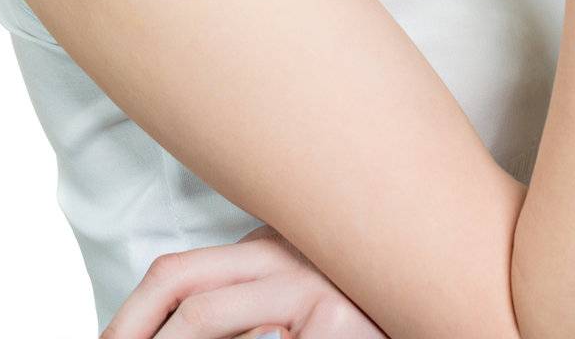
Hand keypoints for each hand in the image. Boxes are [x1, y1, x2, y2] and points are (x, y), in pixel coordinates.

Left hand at [99, 223, 388, 337]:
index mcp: (274, 244)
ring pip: (203, 317)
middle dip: (129, 328)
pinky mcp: (333, 318)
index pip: (176, 274)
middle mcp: (288, 251)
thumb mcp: (299, 307)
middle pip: (177, 280)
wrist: (445, 312)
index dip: (131, 316)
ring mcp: (312, 281)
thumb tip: (178, 331)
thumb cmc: (365, 317)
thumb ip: (251, 304)